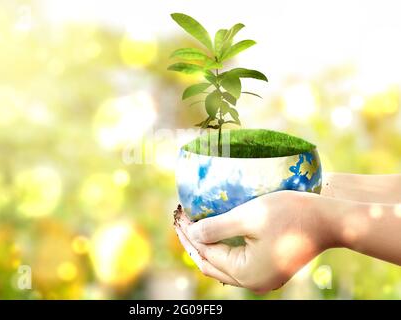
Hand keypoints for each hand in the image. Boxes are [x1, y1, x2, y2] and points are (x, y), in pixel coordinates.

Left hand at [175, 190, 329, 293]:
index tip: (179, 214)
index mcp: (246, 273)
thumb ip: (216, 227)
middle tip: (181, 221)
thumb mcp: (249, 216)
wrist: (330, 220)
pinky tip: (216, 233)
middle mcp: (253, 281)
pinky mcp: (269, 269)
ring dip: (208, 245)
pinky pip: (237, 262)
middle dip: (194, 242)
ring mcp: (262, 278)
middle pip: (211, 263)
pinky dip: (223, 248)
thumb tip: (192, 235)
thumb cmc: (290, 214)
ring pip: (223, 265)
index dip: (189, 234)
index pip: (206, 253)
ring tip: (194, 225)